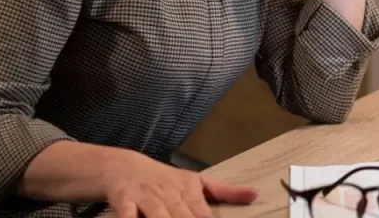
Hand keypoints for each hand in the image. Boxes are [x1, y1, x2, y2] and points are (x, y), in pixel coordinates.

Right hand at [104, 150, 256, 217]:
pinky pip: (126, 214)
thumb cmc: (164, 179)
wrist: (123, 166)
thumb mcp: (196, 181)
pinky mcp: (124, 200)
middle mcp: (169, 194)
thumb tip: (255, 194)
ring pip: (158, 216)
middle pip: (182, 217)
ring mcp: (146, 198)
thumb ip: (225, 191)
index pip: (203, 214)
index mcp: (188, 191)